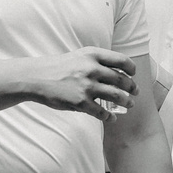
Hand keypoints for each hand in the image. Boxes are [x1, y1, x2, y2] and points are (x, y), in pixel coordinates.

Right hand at [22, 47, 137, 119]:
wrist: (37, 78)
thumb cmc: (59, 67)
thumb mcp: (79, 56)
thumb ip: (97, 61)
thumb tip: (118, 72)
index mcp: (93, 55)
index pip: (121, 60)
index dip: (131, 69)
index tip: (133, 75)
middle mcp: (92, 69)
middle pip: (121, 80)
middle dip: (132, 87)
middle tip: (135, 92)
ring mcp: (87, 86)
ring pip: (116, 96)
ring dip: (126, 101)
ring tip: (130, 104)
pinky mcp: (80, 102)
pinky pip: (101, 112)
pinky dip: (109, 116)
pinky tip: (112, 118)